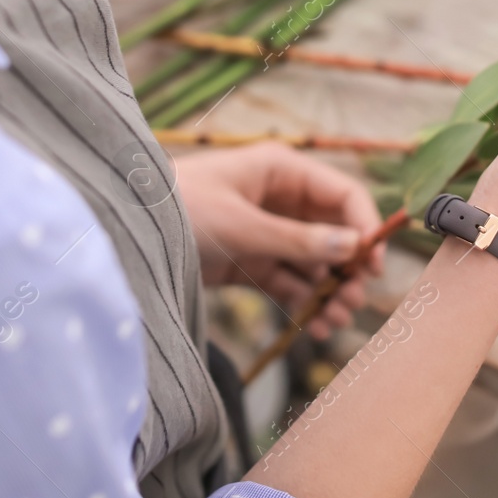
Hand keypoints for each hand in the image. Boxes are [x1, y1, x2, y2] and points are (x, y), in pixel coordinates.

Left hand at [174, 143, 384, 338]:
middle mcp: (281, 199)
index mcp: (282, 171)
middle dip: (350, 268)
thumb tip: (353, 247)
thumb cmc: (178, 210)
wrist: (124, 234)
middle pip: (336, 232)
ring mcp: (268, 232)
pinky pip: (291, 282)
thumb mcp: (239, 224)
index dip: (366, 227)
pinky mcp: (252, 261)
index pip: (343, 194)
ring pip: (317, 261)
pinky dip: (305, 302)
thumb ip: (296, 239)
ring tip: (333, 322)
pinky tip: (313, 325)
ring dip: (330, 290)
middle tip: (352, 303)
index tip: (373, 266)